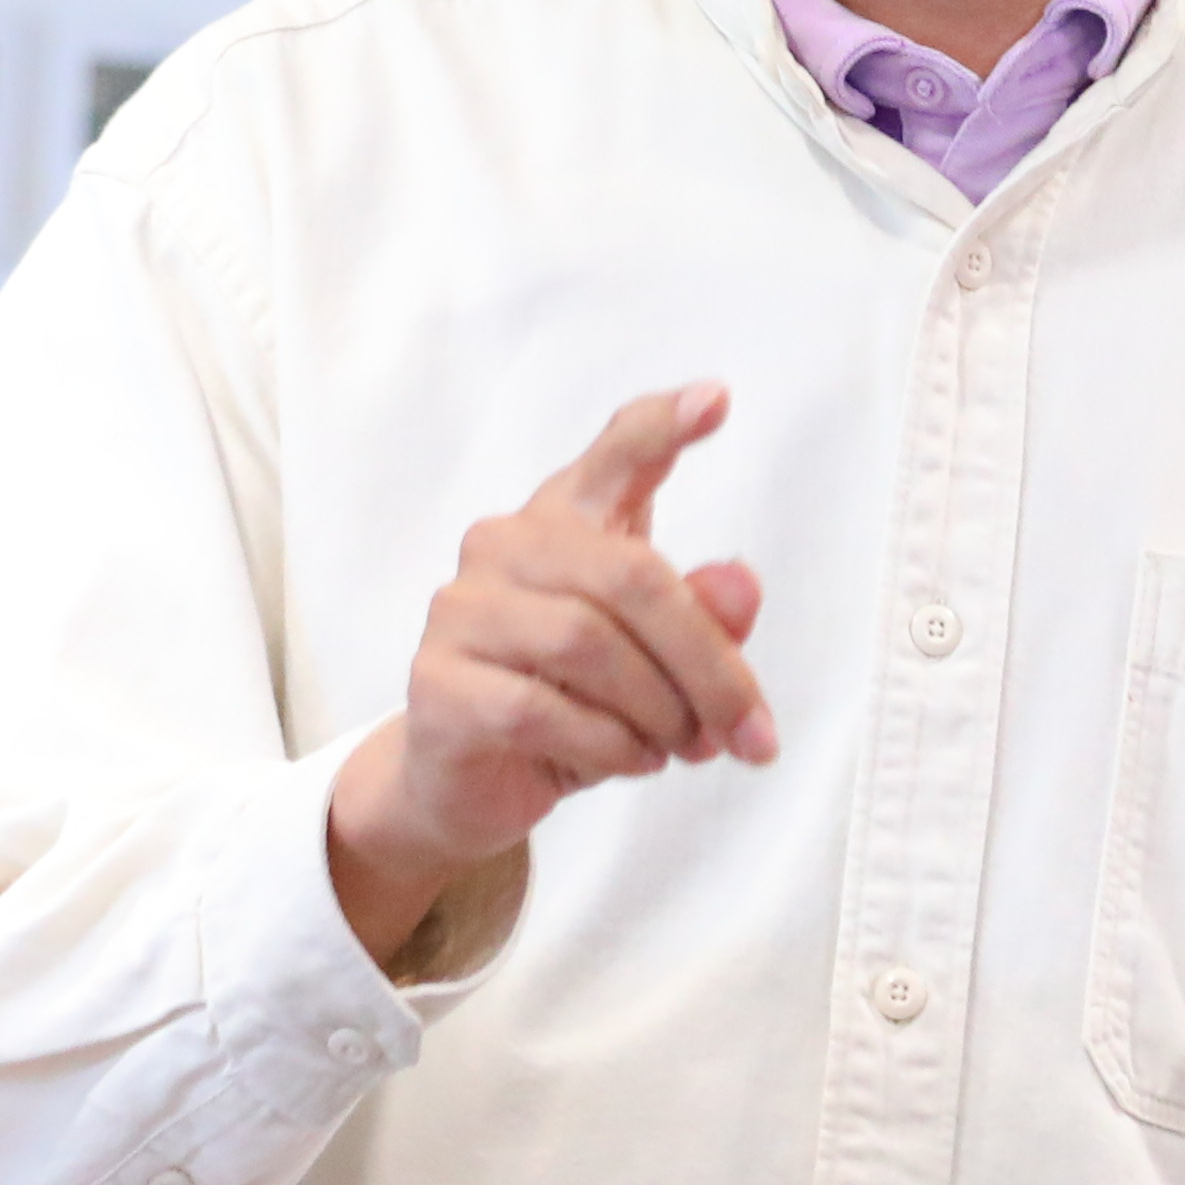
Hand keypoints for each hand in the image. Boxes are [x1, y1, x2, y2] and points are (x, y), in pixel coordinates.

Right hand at [323, 381, 771, 967]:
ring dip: (658, 711)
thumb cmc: (573, 705)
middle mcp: (505, 545)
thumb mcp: (656, 667)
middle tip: (749, 732)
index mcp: (566, 520)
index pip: (614, 456)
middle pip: (631, 579)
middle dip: (708, 664)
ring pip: (586, 645)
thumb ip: (702, 620)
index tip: (716, 401)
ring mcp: (461, 610)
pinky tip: (632, 760)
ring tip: (682, 748)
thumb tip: (739, 585)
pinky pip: (540, 709)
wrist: (471, 784)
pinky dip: (608, 745)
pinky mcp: (435, 682)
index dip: (662, 426)